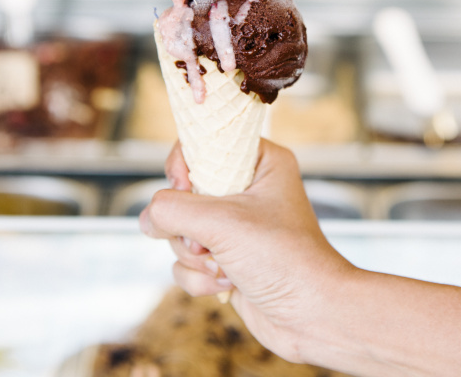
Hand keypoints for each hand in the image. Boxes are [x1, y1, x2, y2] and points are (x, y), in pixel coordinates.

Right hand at [139, 138, 354, 362]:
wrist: (313, 316)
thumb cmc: (283, 259)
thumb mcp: (222, 222)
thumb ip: (171, 210)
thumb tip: (146, 220)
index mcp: (259, 162)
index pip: (204, 143)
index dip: (184, 165)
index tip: (182, 185)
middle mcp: (247, 191)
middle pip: (183, 194)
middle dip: (189, 227)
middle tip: (210, 241)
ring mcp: (235, 228)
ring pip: (180, 232)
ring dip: (195, 256)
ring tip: (226, 266)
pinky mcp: (226, 260)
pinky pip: (187, 262)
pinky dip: (200, 278)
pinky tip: (229, 285)